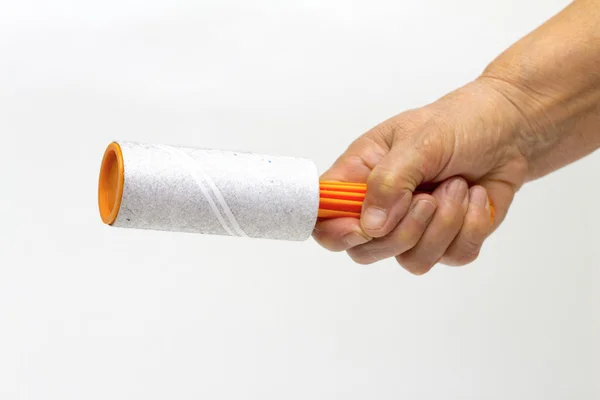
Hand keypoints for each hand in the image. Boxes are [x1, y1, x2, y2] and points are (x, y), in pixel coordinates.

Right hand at [313, 78, 530, 273]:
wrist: (512, 129)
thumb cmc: (460, 122)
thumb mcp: (420, 140)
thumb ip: (390, 181)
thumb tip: (370, 225)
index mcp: (360, 175)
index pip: (324, 216)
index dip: (334, 230)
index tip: (362, 227)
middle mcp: (380, 206)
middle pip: (365, 251)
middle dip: (404, 230)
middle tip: (427, 197)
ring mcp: (413, 228)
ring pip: (412, 260)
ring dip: (443, 225)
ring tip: (456, 187)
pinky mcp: (447, 240)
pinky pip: (451, 257)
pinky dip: (470, 228)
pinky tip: (474, 197)